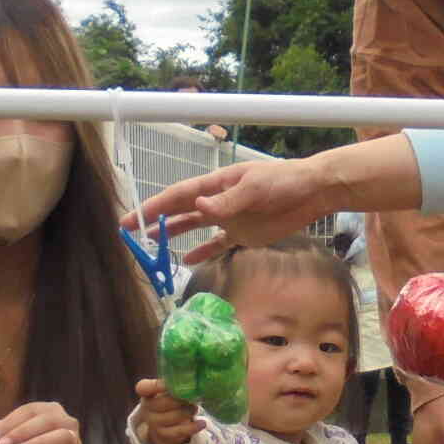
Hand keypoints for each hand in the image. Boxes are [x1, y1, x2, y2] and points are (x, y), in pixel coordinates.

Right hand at [132, 378, 197, 443]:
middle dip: (179, 400)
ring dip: (187, 413)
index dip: (156, 385)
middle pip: (161, 403)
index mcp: (147, 393)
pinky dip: (192, 427)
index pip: (143, 388)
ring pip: (171, 417)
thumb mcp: (169, 391)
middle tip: (192, 397)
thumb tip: (193, 379)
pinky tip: (202, 423)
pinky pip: (178, 431)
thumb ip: (176, 384)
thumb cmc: (170, 401)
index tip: (169, 384)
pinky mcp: (163, 435)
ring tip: (195, 408)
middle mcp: (147, 408)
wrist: (165, 426)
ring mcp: (154, 423)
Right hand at [133, 158, 333, 265]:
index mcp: (217, 184)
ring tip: (151, 245)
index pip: (179, 195)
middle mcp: (218, 200)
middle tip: (130, 231)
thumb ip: (228, 201)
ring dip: (174, 234)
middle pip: (180, 211)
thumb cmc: (284, 182)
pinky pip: (217, 244)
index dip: (155, 206)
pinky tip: (187, 261)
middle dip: (155, 220)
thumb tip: (199, 206)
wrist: (313, 192)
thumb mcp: (255, 187)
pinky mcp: (244, 234)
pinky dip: (202, 252)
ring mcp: (230, 218)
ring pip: (195, 227)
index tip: (134, 217)